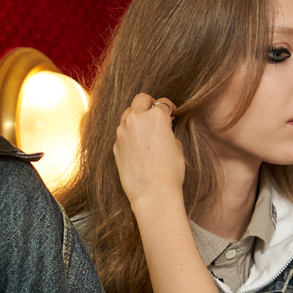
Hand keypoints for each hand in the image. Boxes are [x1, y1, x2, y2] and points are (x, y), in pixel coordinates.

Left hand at [111, 93, 186, 211]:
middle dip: (150, 104)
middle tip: (157, 114)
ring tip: (146, 130)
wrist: (153, 193)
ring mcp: (123, 131)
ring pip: (128, 113)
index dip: (170, 108)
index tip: (172, 114)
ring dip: (137, 117)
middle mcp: (136, 119)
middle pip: (141, 99)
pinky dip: (130, 133)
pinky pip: (122, 132)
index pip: (162, 103)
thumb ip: (167, 130)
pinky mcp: (116, 145)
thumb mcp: (176, 145)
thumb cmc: (170, 171)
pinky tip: (138, 145)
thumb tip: (164, 128)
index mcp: (155, 116)